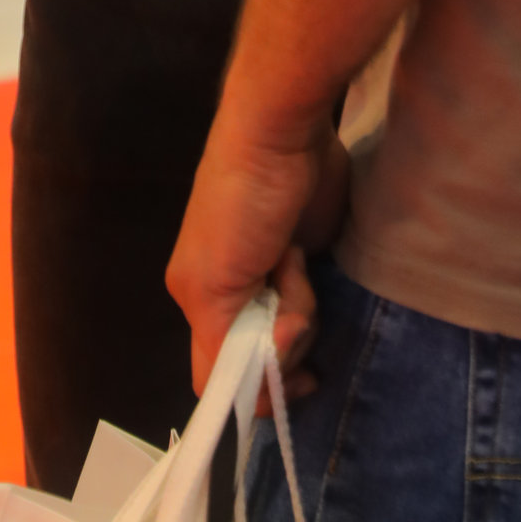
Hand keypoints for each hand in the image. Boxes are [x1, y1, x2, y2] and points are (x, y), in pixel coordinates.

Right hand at [167, 106, 349, 399]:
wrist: (283, 136)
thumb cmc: (240, 207)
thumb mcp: (213, 283)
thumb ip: (222, 345)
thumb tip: (253, 380)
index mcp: (201, 301)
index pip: (221, 376)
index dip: (253, 385)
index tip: (284, 368)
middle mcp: (236, 294)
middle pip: (265, 359)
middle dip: (286, 339)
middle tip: (292, 293)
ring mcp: (275, 276)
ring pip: (296, 334)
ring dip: (304, 307)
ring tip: (297, 258)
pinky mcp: (309, 258)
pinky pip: (319, 305)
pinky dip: (319, 295)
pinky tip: (312, 262)